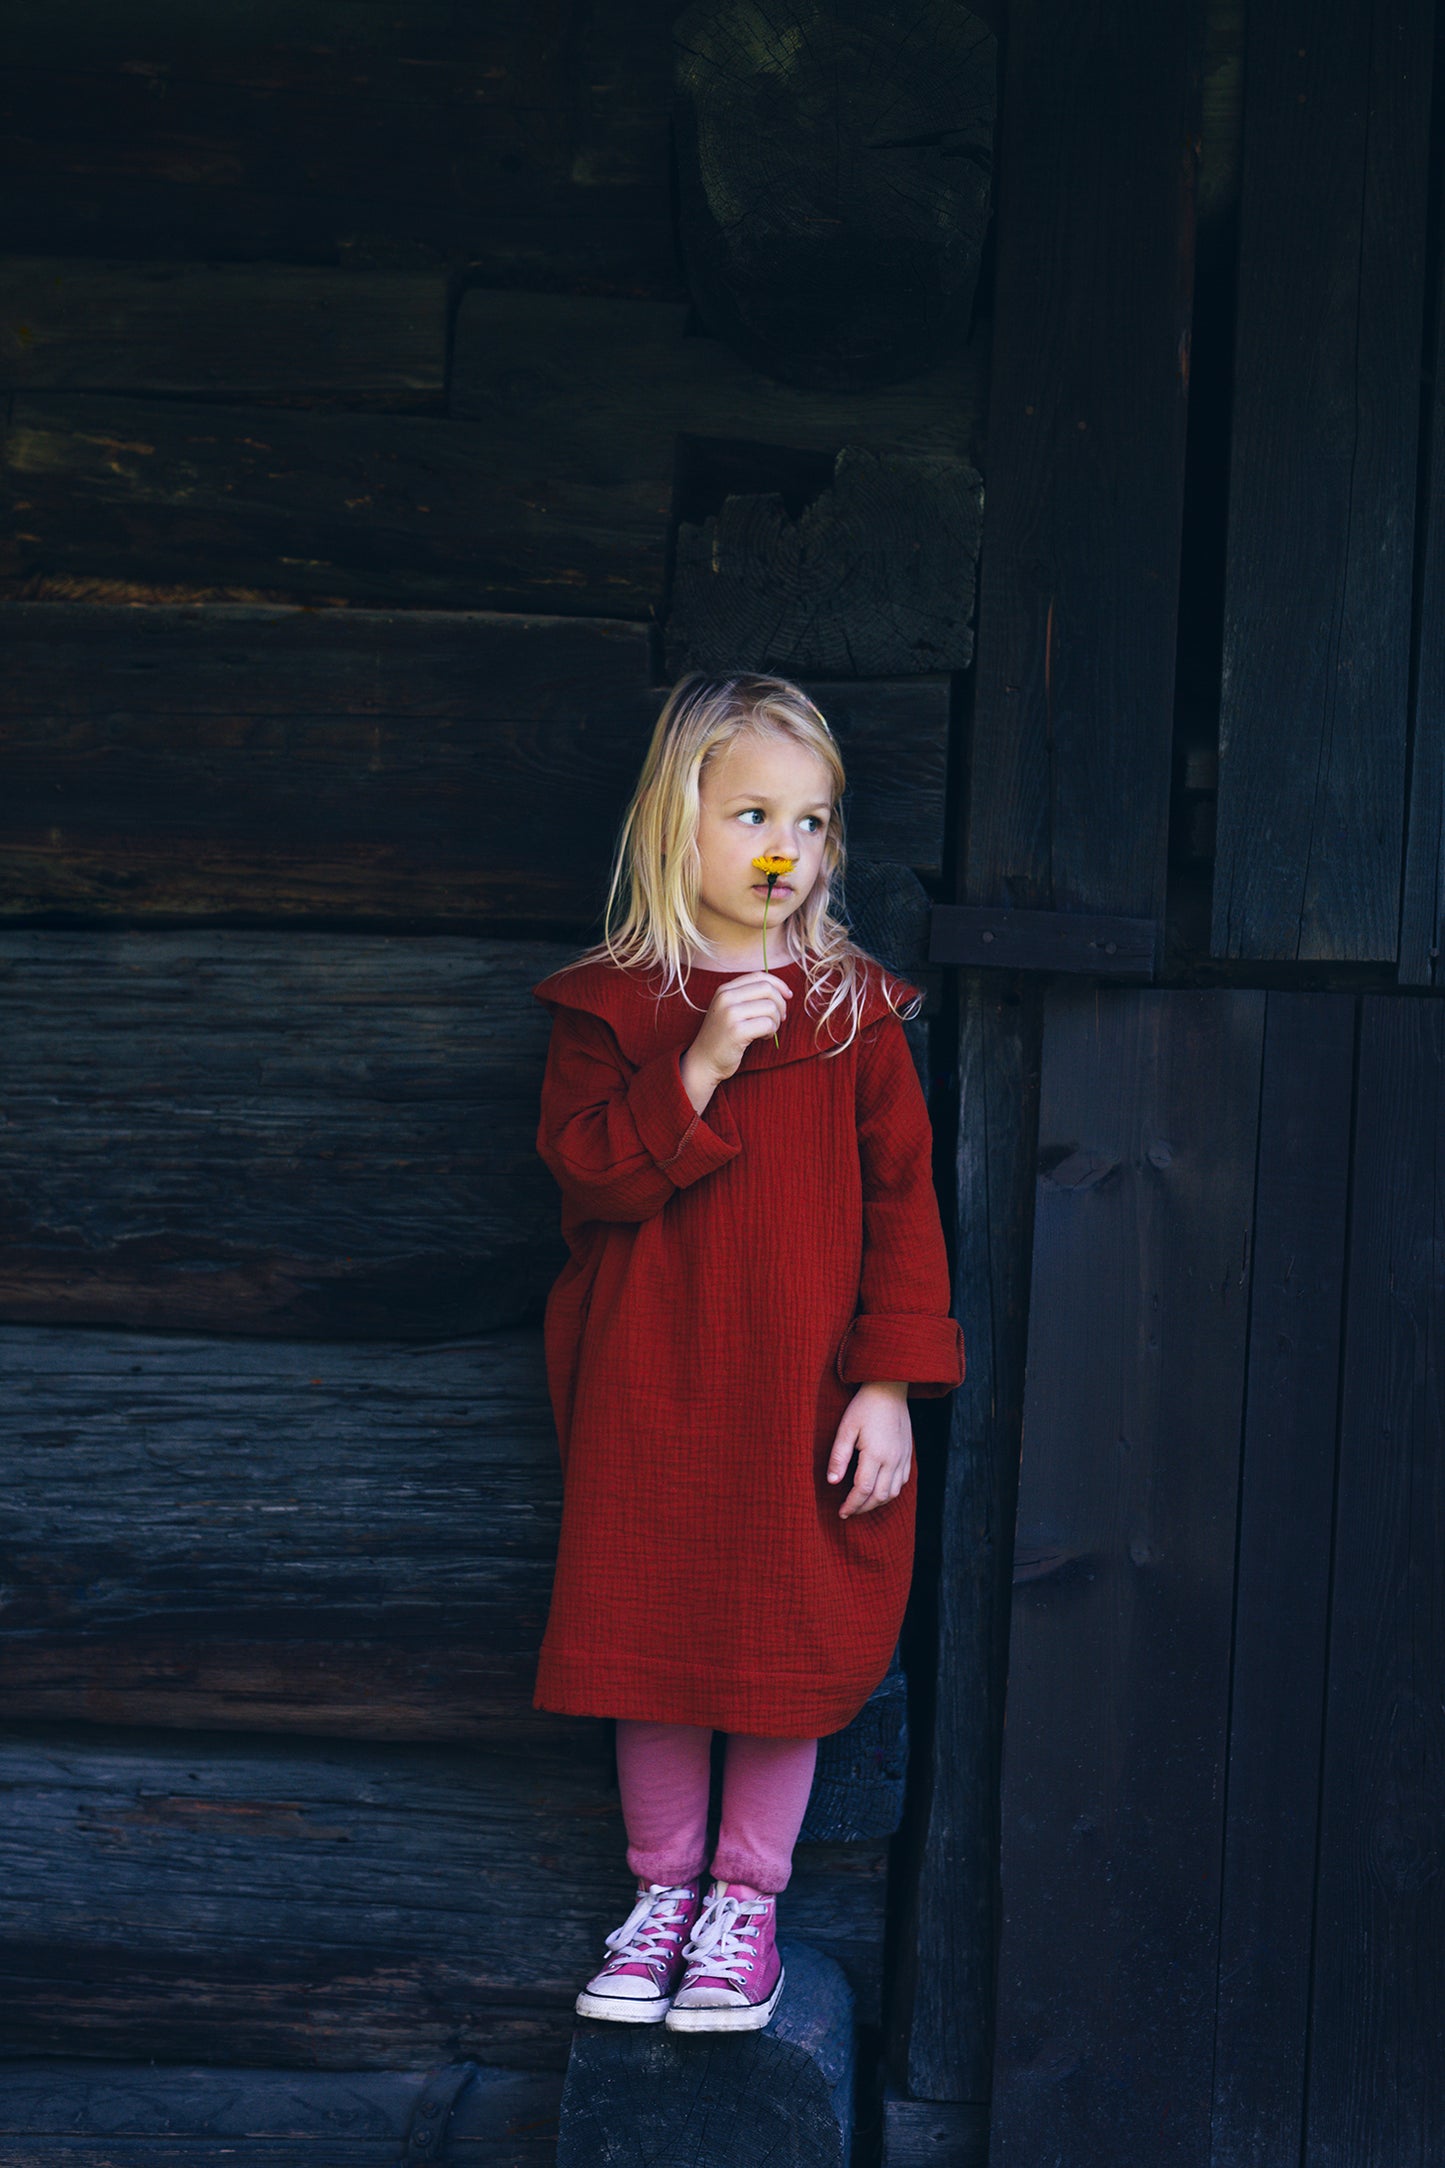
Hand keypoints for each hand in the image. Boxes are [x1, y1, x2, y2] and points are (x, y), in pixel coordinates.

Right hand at [680, 971, 792, 1107]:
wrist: (703, 1061)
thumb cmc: (722, 1037)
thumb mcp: (730, 1009)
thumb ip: (748, 997)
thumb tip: (782, 991)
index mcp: (724, 989)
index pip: (758, 976)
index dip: (778, 984)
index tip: (788, 996)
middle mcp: (725, 998)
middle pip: (767, 989)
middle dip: (780, 1004)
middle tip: (779, 1018)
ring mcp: (729, 1014)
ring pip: (770, 1007)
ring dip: (776, 1021)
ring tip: (767, 1030)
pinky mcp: (736, 1031)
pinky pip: (767, 1024)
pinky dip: (771, 1032)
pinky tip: (763, 1038)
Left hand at [826, 1380, 911, 1517]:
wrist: (890, 1388)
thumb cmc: (865, 1406)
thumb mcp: (846, 1428)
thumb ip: (839, 1456)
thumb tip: (832, 1482)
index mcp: (876, 1454)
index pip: (862, 1489)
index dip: (851, 1505)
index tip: (841, 1512)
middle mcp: (893, 1460)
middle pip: (879, 1496)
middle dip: (863, 1508)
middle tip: (848, 1511)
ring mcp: (903, 1458)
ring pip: (893, 1492)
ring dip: (877, 1502)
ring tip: (862, 1504)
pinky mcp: (908, 1454)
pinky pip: (902, 1482)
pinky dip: (890, 1492)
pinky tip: (879, 1490)